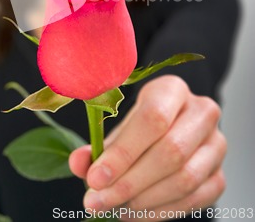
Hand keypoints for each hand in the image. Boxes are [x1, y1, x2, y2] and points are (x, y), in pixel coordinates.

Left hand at [69, 75, 226, 220]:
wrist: (170, 130)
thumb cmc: (140, 126)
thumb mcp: (118, 126)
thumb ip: (98, 145)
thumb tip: (79, 163)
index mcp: (173, 89)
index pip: (153, 119)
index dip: (123, 152)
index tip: (95, 177)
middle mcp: (202, 112)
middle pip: (170, 152)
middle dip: (128, 183)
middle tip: (96, 201)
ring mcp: (216, 144)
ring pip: (185, 179)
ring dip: (143, 200)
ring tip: (113, 207)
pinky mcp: (219, 174)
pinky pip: (194, 200)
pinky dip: (160, 212)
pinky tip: (133, 213)